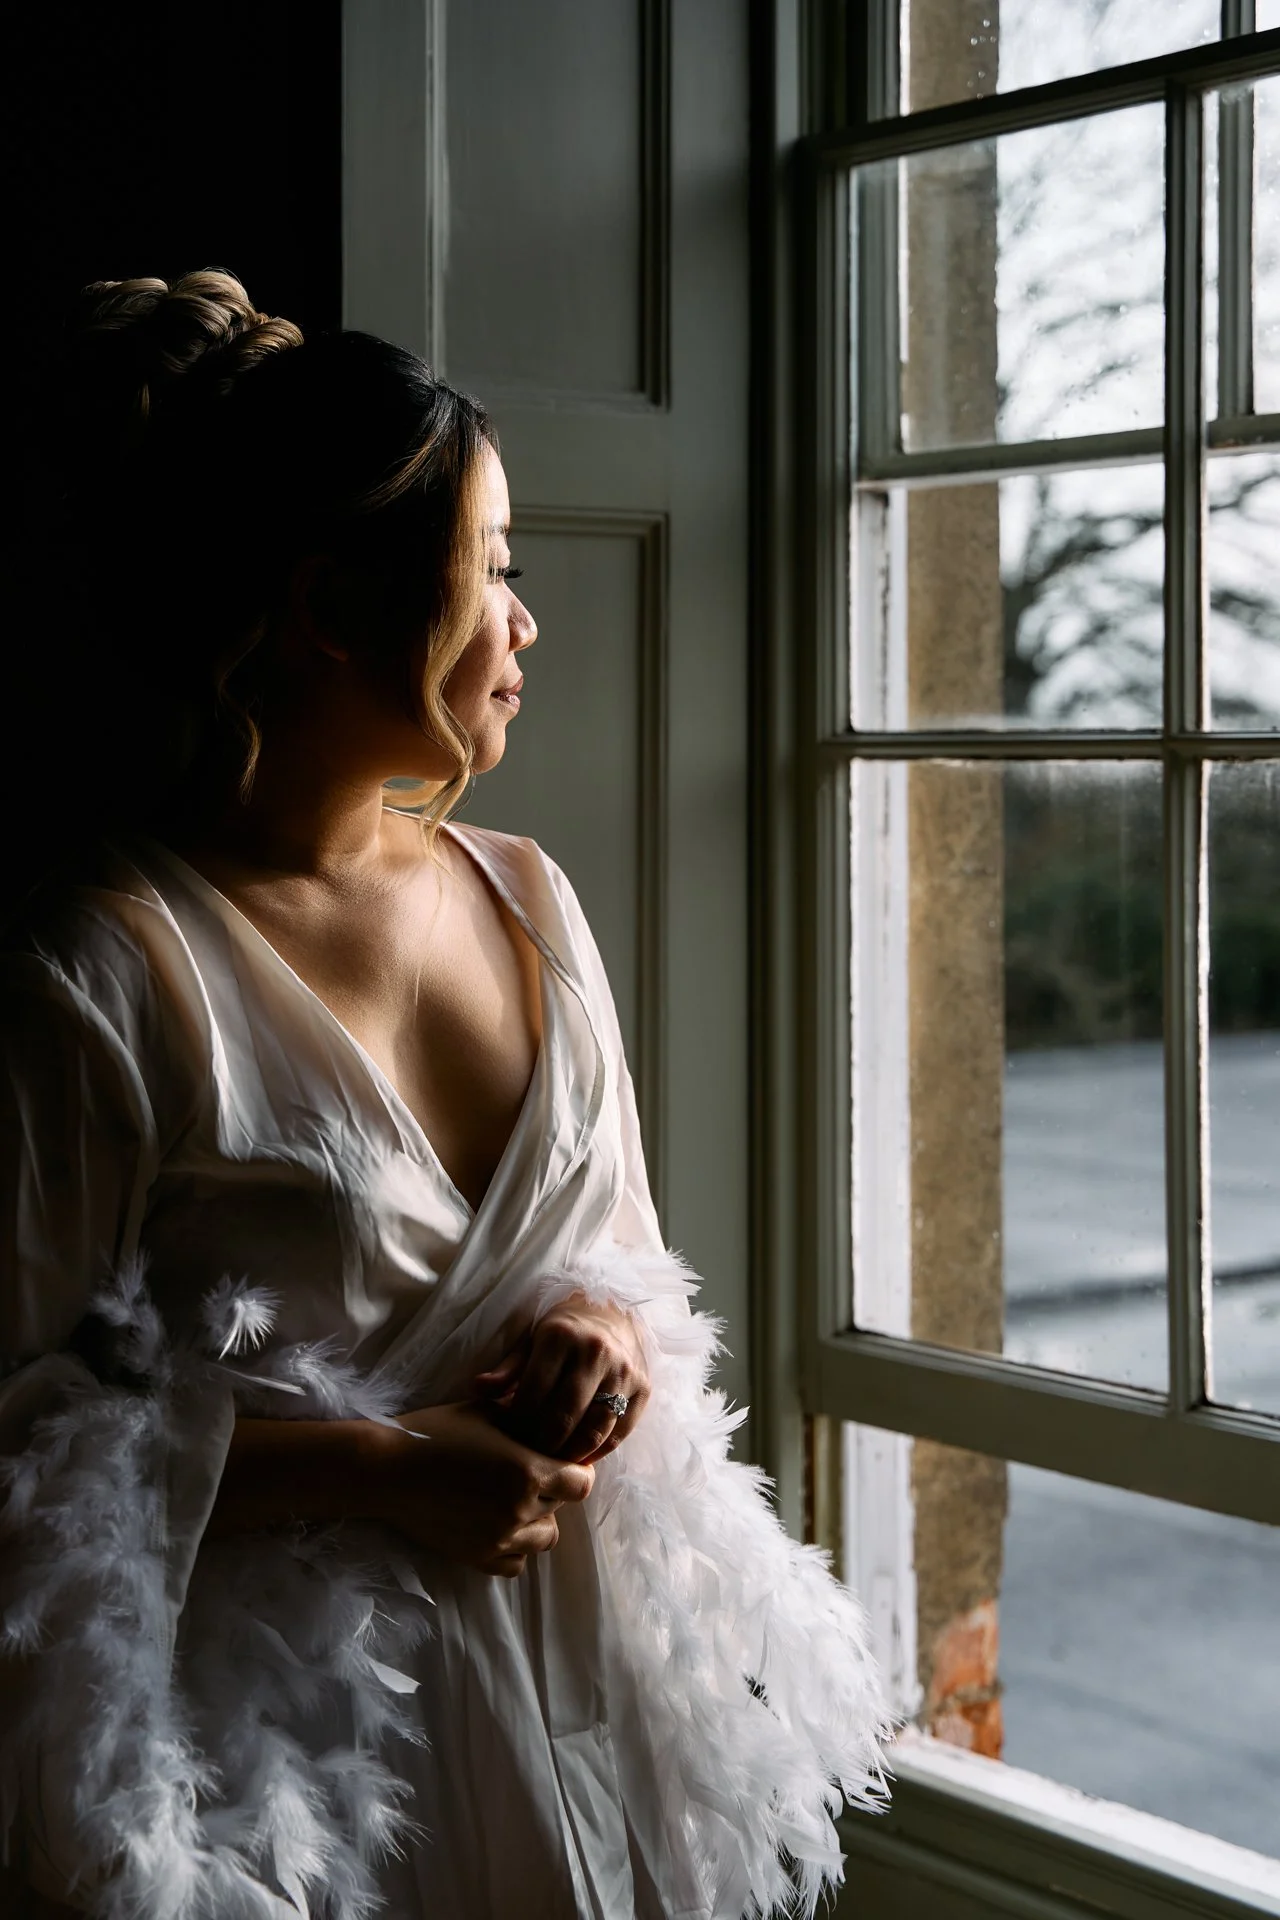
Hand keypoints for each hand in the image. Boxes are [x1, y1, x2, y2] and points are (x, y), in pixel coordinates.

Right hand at [367, 1399, 594, 1577]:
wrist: (387, 1470)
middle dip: (552, 1489)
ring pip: (545, 1538)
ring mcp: (499, 1540)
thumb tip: (553, 1424)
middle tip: (526, 1472)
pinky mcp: (477, 1557)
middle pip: (562, 1507)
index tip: (559, 1460)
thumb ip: (527, 1422)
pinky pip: (516, 1564)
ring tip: (512, 1500)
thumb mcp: (488, 1412)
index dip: (575, 1470)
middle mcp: (520, 1510)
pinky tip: (498, 1525)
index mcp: (529, 1472)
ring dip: (537, 1519)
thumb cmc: (437, 1432)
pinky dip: (514, 1548)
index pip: (581, 1484)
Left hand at [472, 1291, 650, 1463]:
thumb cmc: (562, 1333)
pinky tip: (580, 1457)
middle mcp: (596, 1352)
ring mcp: (623, 1371)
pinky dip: (598, 1451)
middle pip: (564, 1416)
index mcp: (561, 1337)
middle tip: (530, 1457)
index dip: (518, 1422)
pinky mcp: (644, 1387)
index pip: (533, 1393)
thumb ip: (507, 1369)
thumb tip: (479, 1390)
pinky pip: (620, 1432)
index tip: (510, 1438)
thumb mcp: (531, 1341)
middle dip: (542, 1444)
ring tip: (553, 1462)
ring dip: (570, 1453)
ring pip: (594, 1429)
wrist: (613, 1315)